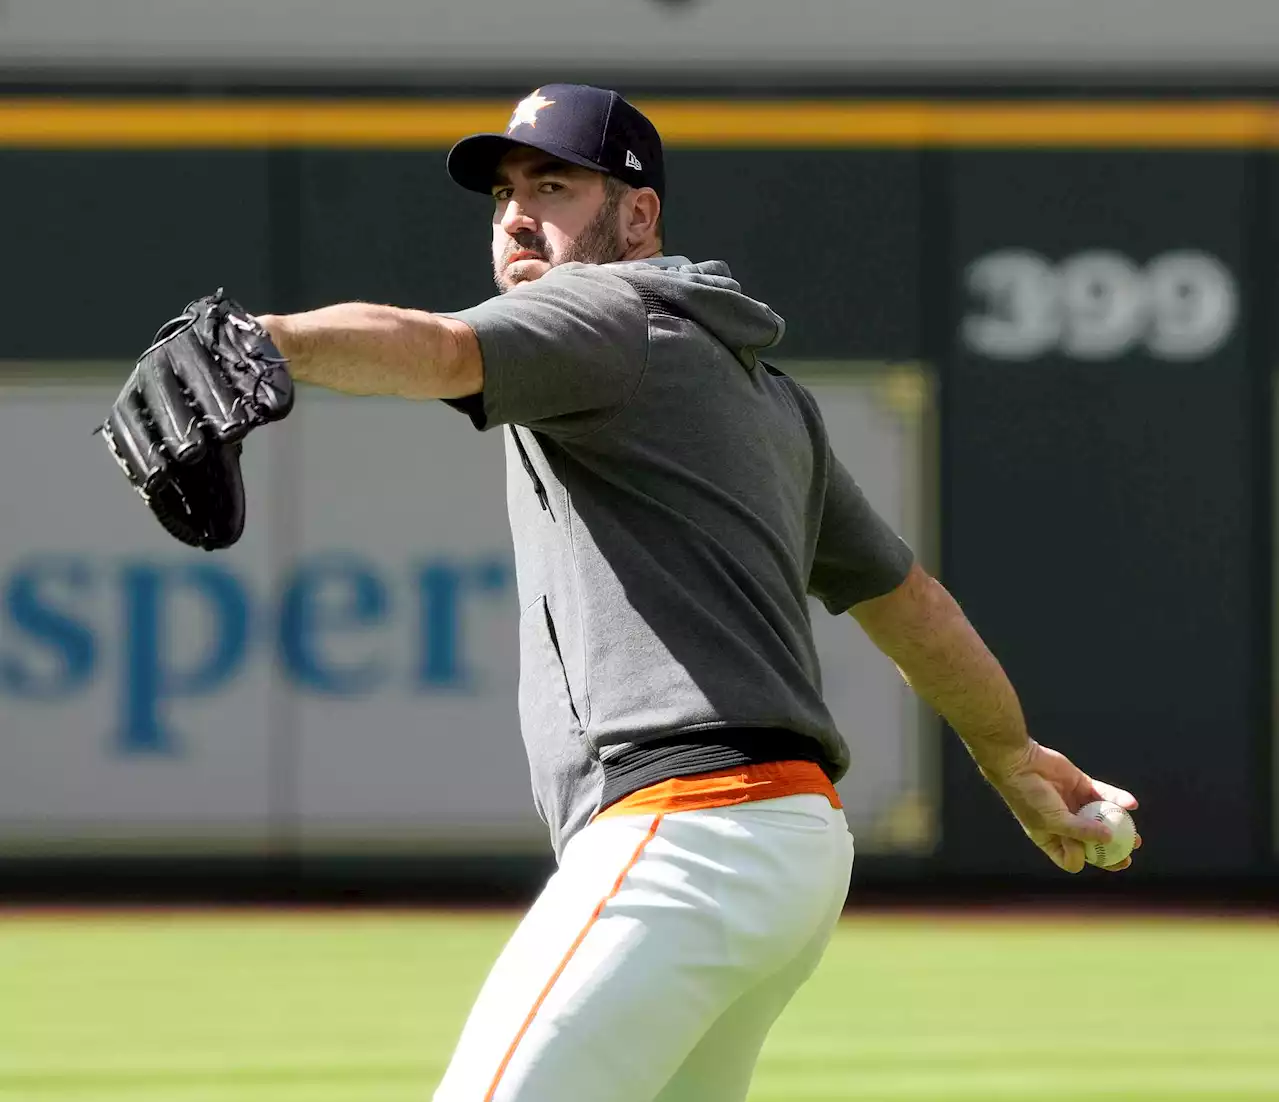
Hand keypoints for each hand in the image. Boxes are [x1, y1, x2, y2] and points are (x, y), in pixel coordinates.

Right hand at [978, 741, 1140, 873]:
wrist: (1019, 763)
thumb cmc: (1029, 797)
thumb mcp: (1053, 821)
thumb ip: (1081, 831)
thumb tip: (1109, 839)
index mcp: (1052, 837)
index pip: (1072, 856)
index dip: (1088, 859)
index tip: (1103, 858)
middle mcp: (1064, 822)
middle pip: (1091, 841)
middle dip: (1112, 849)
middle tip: (1129, 854)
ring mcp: (1074, 803)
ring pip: (1101, 818)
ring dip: (1119, 826)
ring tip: (1137, 837)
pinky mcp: (1081, 785)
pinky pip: (1103, 794)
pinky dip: (1118, 798)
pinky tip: (1132, 804)